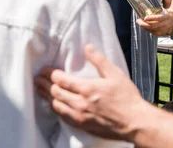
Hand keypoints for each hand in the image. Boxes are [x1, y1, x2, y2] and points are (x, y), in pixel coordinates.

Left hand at [34, 44, 149, 141]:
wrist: (134, 122)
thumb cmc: (127, 97)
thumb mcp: (115, 74)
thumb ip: (99, 60)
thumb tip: (87, 47)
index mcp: (87, 88)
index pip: (61, 80)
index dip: (50, 74)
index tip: (45, 69)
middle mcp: (79, 103)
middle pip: (55, 92)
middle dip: (44, 84)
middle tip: (38, 78)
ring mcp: (79, 116)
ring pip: (56, 105)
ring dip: (46, 96)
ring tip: (40, 90)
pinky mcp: (81, 125)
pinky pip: (62, 116)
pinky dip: (55, 108)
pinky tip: (53, 104)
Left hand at [136, 8, 172, 35]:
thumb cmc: (168, 13)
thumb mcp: (165, 8)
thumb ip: (161, 4)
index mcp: (167, 16)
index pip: (159, 18)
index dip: (152, 18)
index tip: (145, 17)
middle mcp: (166, 24)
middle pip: (153, 26)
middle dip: (144, 24)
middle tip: (138, 21)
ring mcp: (164, 30)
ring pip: (153, 30)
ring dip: (145, 27)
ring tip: (140, 23)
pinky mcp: (163, 34)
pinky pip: (154, 33)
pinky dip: (148, 30)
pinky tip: (145, 27)